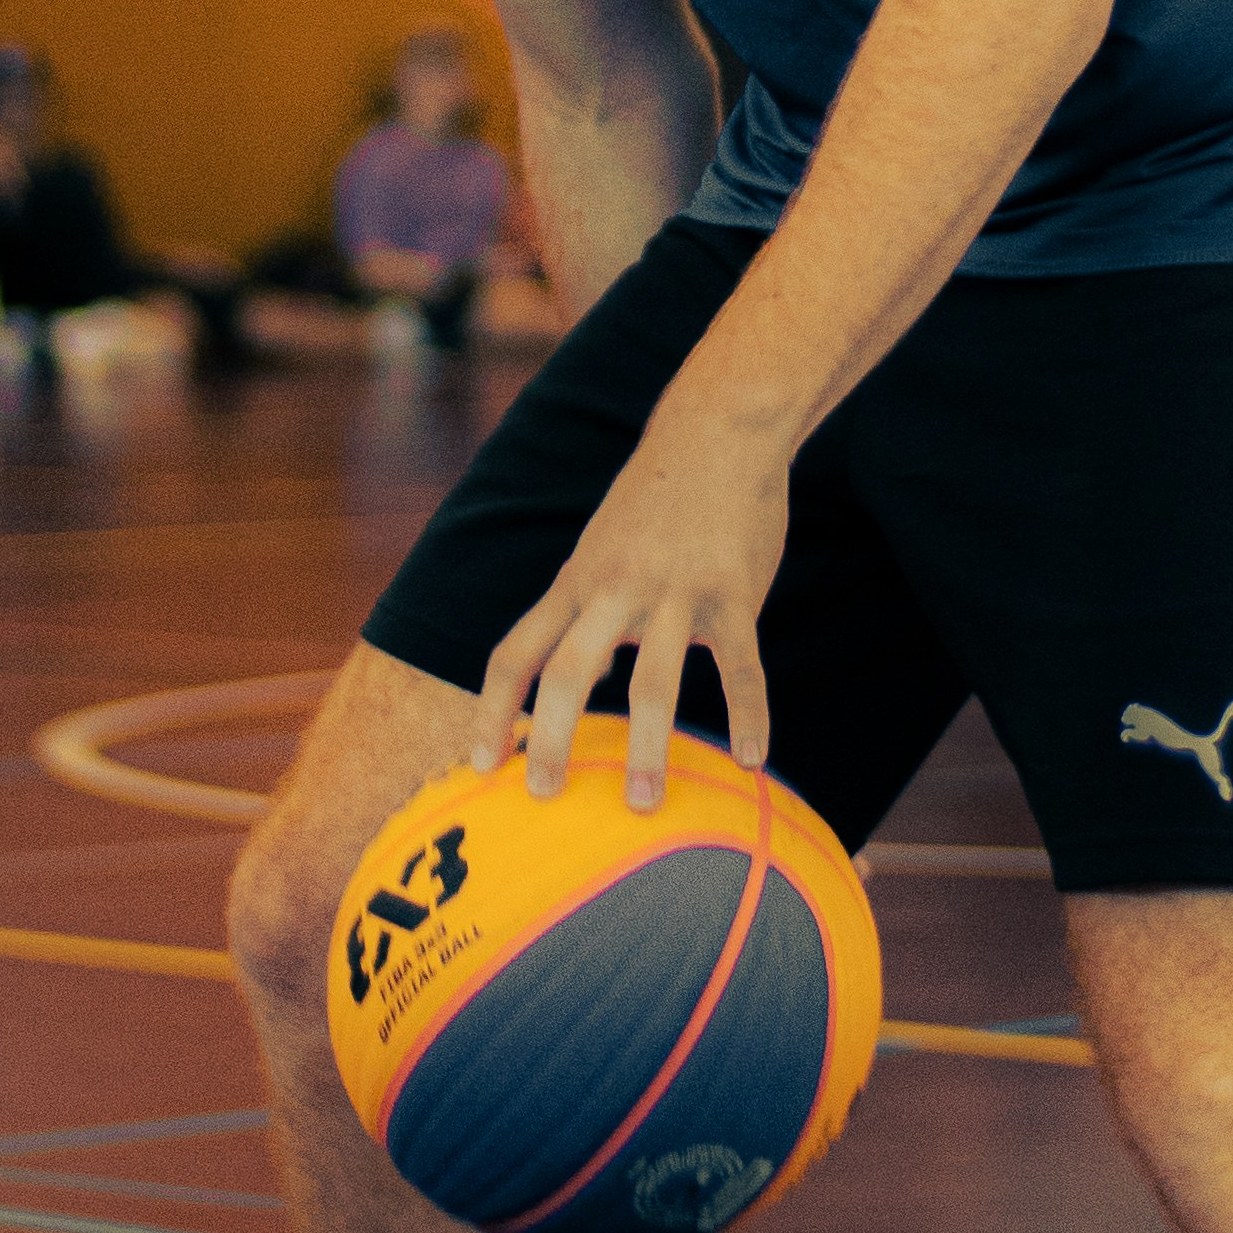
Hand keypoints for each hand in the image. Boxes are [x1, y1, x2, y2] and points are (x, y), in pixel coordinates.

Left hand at [472, 394, 787, 808]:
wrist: (719, 428)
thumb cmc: (659, 497)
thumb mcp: (603, 550)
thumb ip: (587, 613)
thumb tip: (579, 684)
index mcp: (575, 582)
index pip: (515, 653)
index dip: (492, 710)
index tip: (480, 764)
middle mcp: (614, 589)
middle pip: (567, 672)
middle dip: (550, 738)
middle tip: (544, 797)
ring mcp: (674, 590)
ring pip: (652, 681)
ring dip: (645, 748)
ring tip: (643, 804)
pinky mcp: (733, 591)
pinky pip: (740, 665)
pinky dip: (748, 715)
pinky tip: (753, 760)